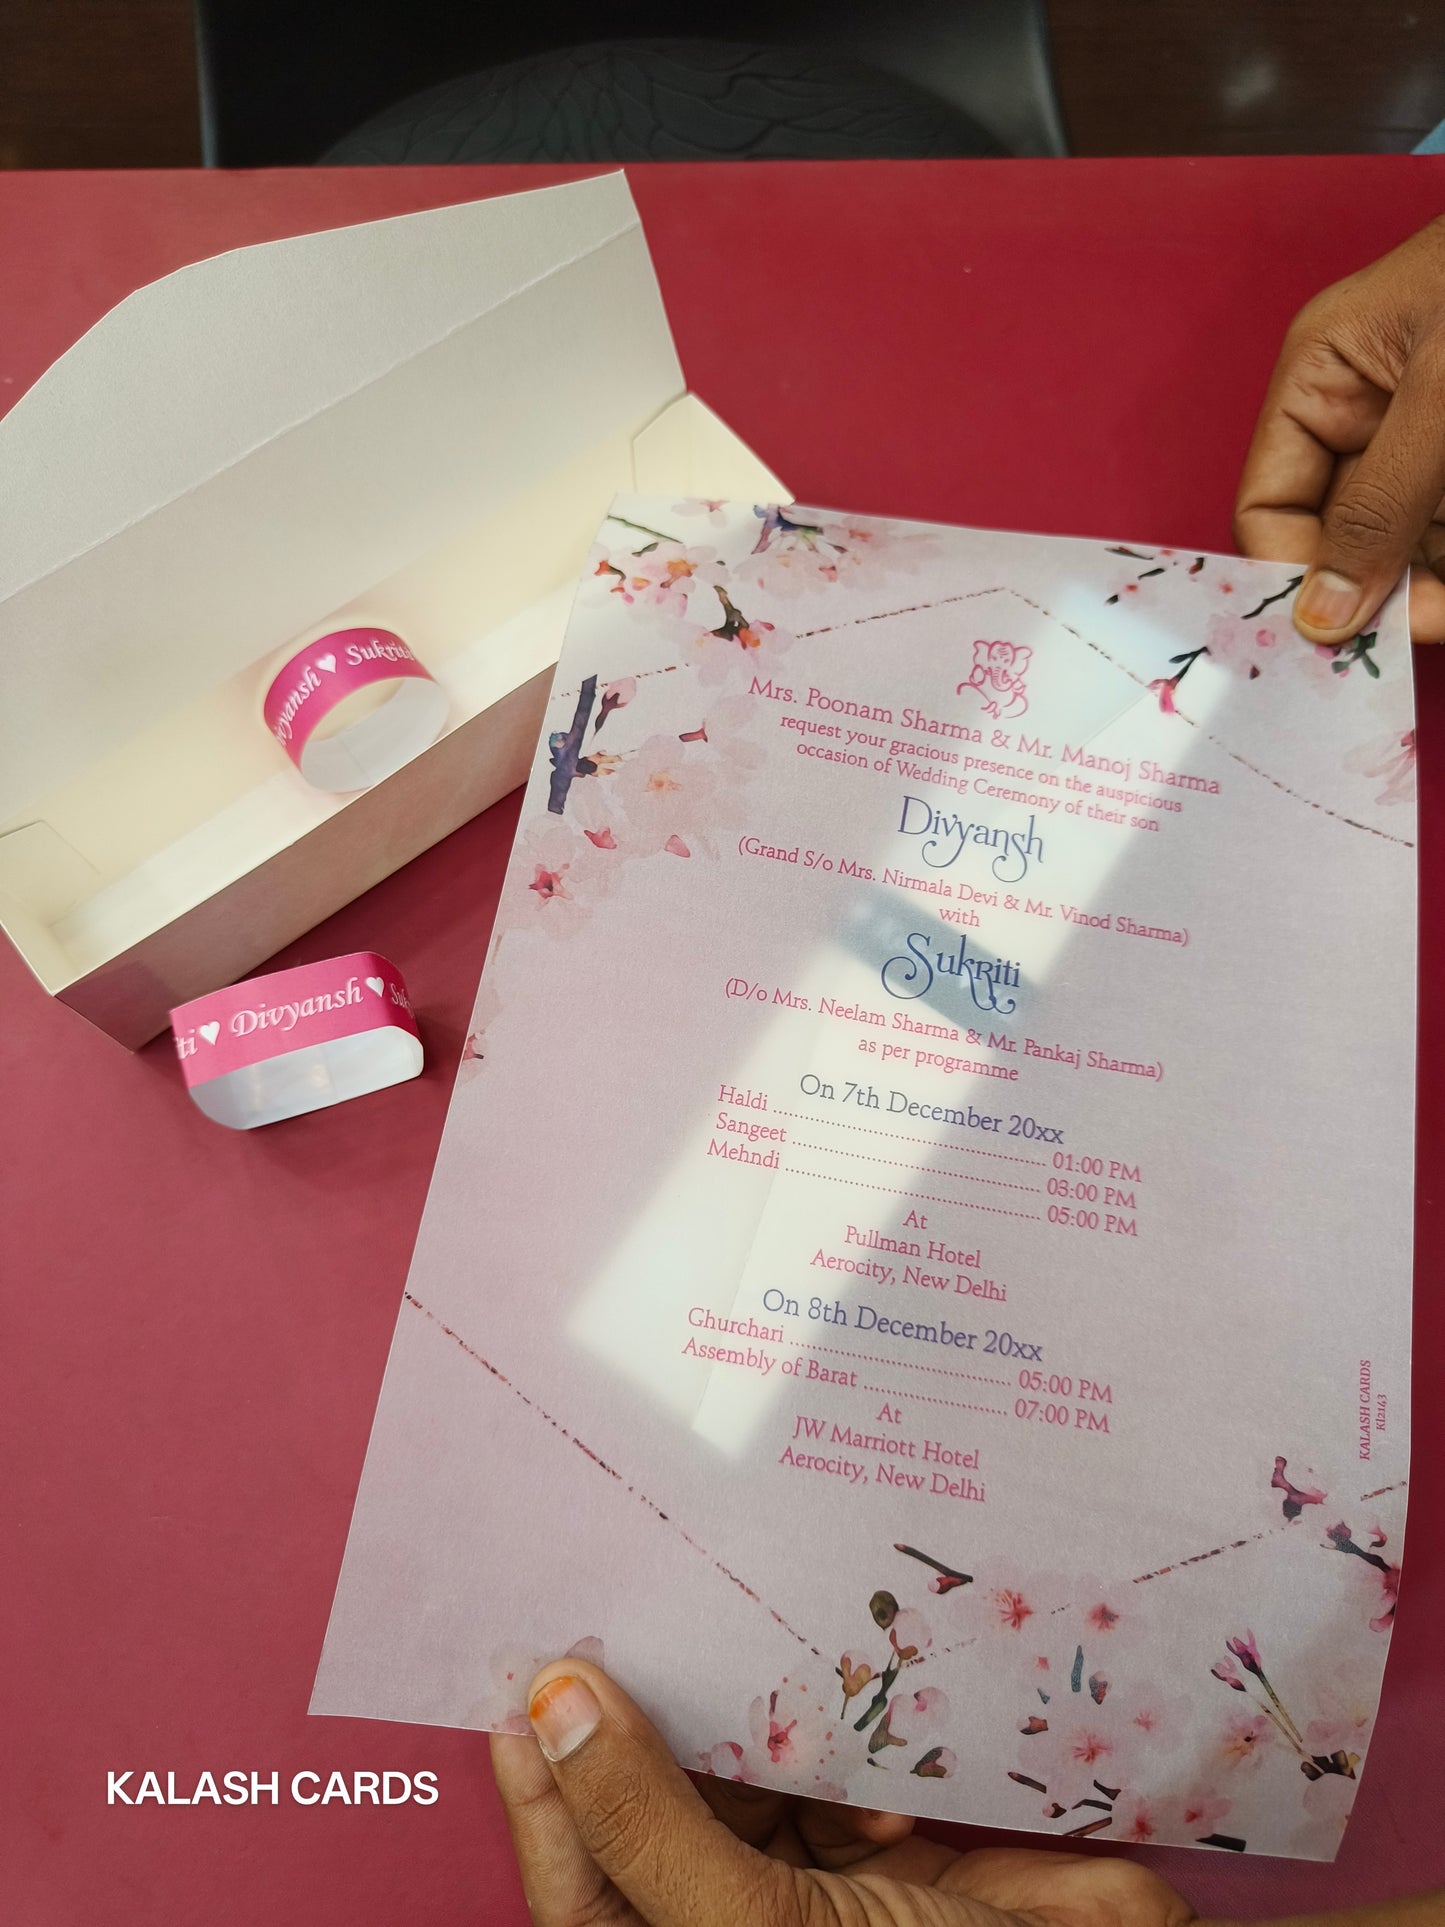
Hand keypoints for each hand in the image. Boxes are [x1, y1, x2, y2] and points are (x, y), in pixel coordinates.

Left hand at [490, 1657, 1192, 1926]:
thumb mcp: (753, 1925)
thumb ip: (645, 1822)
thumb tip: (550, 1703)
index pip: (577, 1873)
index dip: (546, 1777)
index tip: (530, 1664)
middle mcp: (731, 1922)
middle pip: (664, 1814)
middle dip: (664, 1729)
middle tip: (651, 1617)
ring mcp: (816, 1900)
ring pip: (754, 1788)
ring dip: (767, 1734)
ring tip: (766, 1675)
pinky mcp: (897, 1868)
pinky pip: (842, 1789)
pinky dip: (851, 1766)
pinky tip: (873, 1771)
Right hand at [1235, 216, 1444, 643]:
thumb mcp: (1444, 396)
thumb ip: (1380, 506)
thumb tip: (1321, 615)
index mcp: (1322, 379)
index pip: (1268, 509)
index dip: (1298, 574)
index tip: (1349, 633)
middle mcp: (1364, 417)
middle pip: (1342, 541)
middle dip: (1391, 588)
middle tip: (1437, 617)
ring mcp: (1425, 443)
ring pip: (1409, 550)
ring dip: (1440, 581)